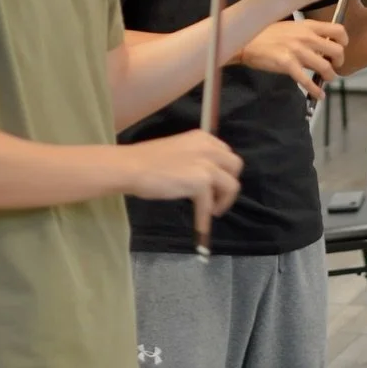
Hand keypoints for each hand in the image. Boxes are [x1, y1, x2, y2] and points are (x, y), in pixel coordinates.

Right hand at [124, 130, 243, 213]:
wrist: (131, 167)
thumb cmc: (145, 161)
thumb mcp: (178, 151)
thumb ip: (194, 159)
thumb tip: (203, 178)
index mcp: (203, 138)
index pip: (225, 154)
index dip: (222, 171)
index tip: (215, 184)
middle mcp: (209, 148)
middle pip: (235, 167)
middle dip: (228, 184)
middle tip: (215, 198)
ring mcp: (207, 164)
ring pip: (232, 186)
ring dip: (223, 201)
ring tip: (210, 211)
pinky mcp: (201, 182)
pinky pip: (209, 206)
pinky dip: (205, 219)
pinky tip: (200, 230)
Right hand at [237, 19, 347, 98]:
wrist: (247, 41)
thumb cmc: (267, 33)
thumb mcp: (291, 27)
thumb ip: (307, 34)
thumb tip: (321, 46)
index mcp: (308, 26)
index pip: (338, 30)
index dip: (344, 41)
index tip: (340, 48)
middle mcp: (306, 37)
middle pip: (337, 50)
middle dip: (339, 61)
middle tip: (334, 66)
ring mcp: (298, 51)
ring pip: (325, 67)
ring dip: (330, 76)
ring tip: (326, 79)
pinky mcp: (288, 64)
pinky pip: (307, 80)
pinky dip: (315, 90)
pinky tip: (319, 95)